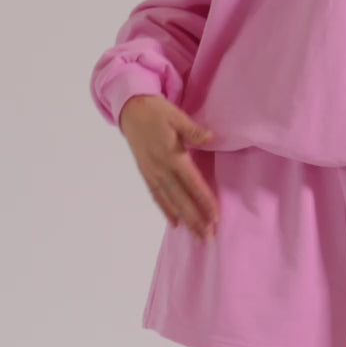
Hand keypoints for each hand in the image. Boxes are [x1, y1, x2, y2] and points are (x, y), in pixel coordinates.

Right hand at [119, 95, 219, 240]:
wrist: (130, 109)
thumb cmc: (157, 111)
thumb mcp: (177, 116)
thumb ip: (193, 130)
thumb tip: (211, 138)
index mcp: (172, 155)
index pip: (192, 183)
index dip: (204, 201)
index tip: (215, 217)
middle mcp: (161, 168)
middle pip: (181, 198)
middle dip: (195, 219)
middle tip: (208, 237)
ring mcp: (151, 172)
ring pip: (169, 201)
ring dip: (184, 219)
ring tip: (196, 235)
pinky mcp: (145, 172)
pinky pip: (156, 195)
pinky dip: (165, 210)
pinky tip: (174, 222)